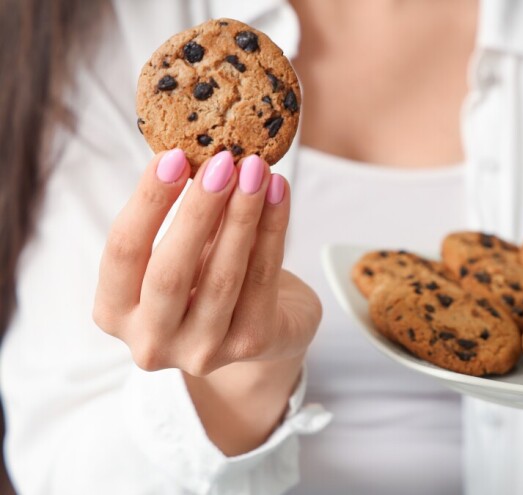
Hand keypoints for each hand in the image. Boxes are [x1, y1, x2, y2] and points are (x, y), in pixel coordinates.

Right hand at [93, 149, 320, 376]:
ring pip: (222, 277)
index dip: (147, 202)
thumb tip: (198, 155)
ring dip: (242, 215)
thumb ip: (182, 218)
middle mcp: (151, 341)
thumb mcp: (184, 252)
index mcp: (116, 312)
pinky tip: (279, 192)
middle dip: (198, 210)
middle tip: (222, 161)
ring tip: (256, 169)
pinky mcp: (250, 344)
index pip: (122, 252)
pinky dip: (273, 229)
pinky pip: (262, 278)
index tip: (174, 156)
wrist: (268, 327)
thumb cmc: (211, 280)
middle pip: (169, 272)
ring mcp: (202, 351)